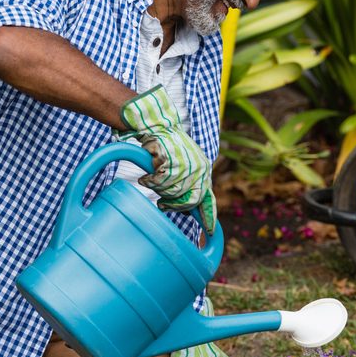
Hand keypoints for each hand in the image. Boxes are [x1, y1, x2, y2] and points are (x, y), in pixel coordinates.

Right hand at [119, 86, 215, 232]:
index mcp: (203, 170)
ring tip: (152, 178)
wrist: (158, 124)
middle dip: (173, 205)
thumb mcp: (184, 163)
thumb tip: (188, 208)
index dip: (208, 216)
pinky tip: (146, 175)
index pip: (208, 198)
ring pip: (171, 192)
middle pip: (188, 201)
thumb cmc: (167, 146)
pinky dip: (149, 181)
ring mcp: (186, 164)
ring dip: (158, 188)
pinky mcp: (172, 160)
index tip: (209, 232)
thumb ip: (187, 182)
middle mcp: (199, 168)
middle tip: (163, 204)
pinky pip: (158, 182)